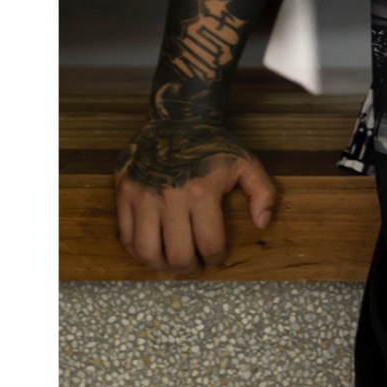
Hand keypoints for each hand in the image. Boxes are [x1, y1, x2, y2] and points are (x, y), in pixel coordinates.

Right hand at [114, 117, 276, 275]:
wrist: (178, 119)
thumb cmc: (214, 146)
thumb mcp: (247, 164)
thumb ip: (263, 193)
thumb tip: (262, 223)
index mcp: (203, 192)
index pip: (209, 243)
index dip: (216, 257)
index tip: (216, 257)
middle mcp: (171, 197)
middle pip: (177, 254)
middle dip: (190, 267)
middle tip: (194, 267)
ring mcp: (143, 195)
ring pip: (146, 250)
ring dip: (161, 265)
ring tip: (171, 263)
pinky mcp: (124, 192)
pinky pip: (126, 235)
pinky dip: (137, 251)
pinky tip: (151, 250)